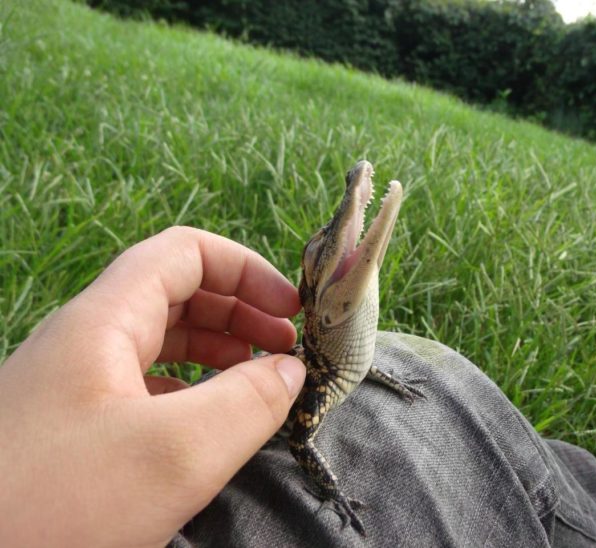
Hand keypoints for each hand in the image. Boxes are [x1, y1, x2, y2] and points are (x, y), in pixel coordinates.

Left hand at [0, 227, 305, 546]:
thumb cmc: (56, 508)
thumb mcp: (173, 454)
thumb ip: (247, 403)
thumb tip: (290, 370)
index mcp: (103, 322)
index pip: (184, 254)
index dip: (246, 270)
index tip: (290, 310)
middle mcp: (87, 341)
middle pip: (176, 293)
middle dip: (239, 310)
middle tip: (285, 348)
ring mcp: (75, 385)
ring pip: (161, 341)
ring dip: (218, 348)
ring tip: (260, 377)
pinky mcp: (73, 427)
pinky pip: (144, 385)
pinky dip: (191, 389)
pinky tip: (211, 419)